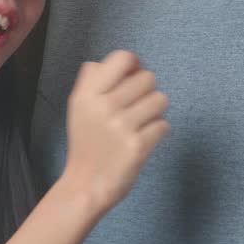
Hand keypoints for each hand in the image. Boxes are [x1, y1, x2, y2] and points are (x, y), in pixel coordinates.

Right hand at [62, 50, 170, 214]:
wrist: (86, 185)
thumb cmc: (87, 141)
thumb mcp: (79, 106)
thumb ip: (95, 79)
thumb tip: (127, 60)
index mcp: (87, 94)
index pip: (124, 58)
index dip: (134, 65)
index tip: (132, 79)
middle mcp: (103, 107)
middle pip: (148, 78)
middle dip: (146, 92)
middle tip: (135, 108)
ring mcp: (121, 127)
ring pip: (160, 100)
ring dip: (154, 112)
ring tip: (139, 124)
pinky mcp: (138, 146)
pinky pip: (164, 125)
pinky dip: (157, 132)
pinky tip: (142, 140)